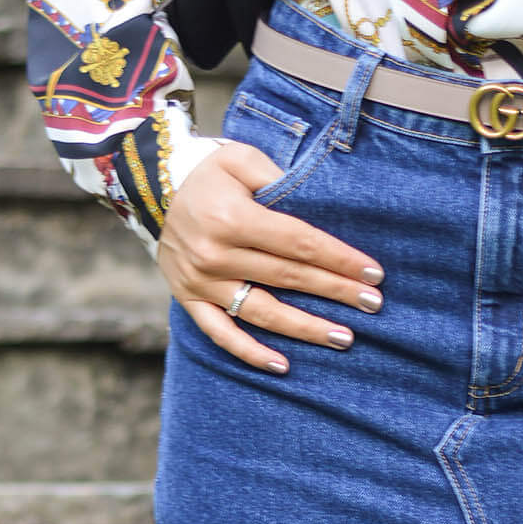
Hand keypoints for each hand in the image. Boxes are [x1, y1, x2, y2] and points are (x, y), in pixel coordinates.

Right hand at [157, 140, 386, 372]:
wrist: (149, 186)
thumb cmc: (207, 171)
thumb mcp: (241, 158)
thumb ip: (278, 179)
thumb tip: (321, 206)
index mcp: (233, 217)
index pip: (298, 242)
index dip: (338, 259)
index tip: (372, 274)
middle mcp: (216, 254)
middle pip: (289, 278)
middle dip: (335, 292)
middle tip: (373, 305)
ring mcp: (201, 282)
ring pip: (262, 313)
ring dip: (305, 328)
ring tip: (344, 338)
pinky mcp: (189, 299)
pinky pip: (222, 334)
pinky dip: (250, 353)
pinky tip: (283, 366)